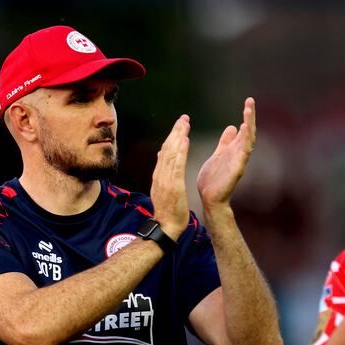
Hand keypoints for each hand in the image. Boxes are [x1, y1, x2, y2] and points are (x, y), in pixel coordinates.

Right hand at [150, 114, 190, 240]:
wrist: (166, 226)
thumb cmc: (167, 211)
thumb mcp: (162, 189)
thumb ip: (162, 173)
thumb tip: (161, 157)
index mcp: (158, 176)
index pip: (164, 152)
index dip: (171, 138)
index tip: (179, 126)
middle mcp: (160, 174)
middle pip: (166, 149)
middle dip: (175, 132)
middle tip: (183, 118)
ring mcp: (165, 179)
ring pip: (170, 153)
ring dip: (178, 136)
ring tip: (184, 124)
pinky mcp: (173, 184)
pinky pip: (176, 164)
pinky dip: (180, 151)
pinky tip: (185, 140)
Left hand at [197, 97, 256, 209]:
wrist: (210, 198)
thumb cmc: (213, 179)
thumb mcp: (218, 155)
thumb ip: (225, 142)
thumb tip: (232, 126)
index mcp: (233, 150)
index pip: (243, 130)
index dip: (247, 116)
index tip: (248, 102)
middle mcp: (239, 154)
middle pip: (248, 132)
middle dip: (250, 116)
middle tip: (250, 101)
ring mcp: (239, 161)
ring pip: (248, 140)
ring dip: (249, 125)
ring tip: (248, 110)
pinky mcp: (237, 169)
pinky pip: (243, 153)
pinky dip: (245, 141)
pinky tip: (244, 129)